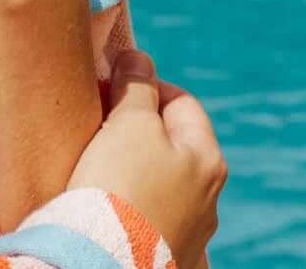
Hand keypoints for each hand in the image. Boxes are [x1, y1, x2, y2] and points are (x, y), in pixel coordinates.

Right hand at [69, 50, 225, 268]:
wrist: (107, 259)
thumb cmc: (122, 183)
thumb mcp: (130, 121)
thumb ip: (137, 85)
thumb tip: (139, 58)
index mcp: (207, 158)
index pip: (180, 100)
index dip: (143, 85)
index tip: (108, 88)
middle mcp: (208, 196)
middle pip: (170, 139)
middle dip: (134, 124)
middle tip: (98, 122)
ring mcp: (189, 230)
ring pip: (158, 176)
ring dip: (131, 162)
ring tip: (97, 161)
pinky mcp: (165, 251)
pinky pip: (147, 210)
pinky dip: (129, 197)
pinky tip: (106, 197)